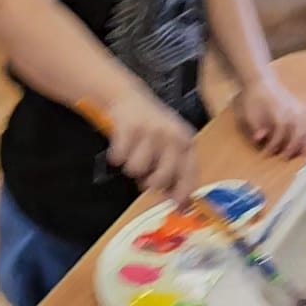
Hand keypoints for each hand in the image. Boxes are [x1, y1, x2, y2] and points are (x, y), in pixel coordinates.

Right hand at [106, 89, 195, 203]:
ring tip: (134, 152)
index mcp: (186, 143)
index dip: (182, 195)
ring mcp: (151, 131)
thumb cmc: (151, 129)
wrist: (128, 98)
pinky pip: (119, 158)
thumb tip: (180, 204)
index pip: (189, 176)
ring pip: (136, 170)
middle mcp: (172, 136)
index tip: (176, 206)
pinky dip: (117, 155)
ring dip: (131, 166)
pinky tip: (122, 144)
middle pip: (160, 180)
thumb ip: (176, 172)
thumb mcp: (171, 146)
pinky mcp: (129, 128)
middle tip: (146, 172)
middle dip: (149, 181)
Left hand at [236, 74, 305, 159]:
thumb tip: (260, 138)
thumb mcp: (248, 112)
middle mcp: (293, 108)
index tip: (267, 151)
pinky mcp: (305, 109)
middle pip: (301, 129)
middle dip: (294, 146)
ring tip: (302, 153)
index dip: (275, 142)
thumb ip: (254, 126)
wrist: (262, 82)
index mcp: (278, 108)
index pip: (281, 127)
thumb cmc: (254, 99)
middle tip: (286, 157)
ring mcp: (301, 108)